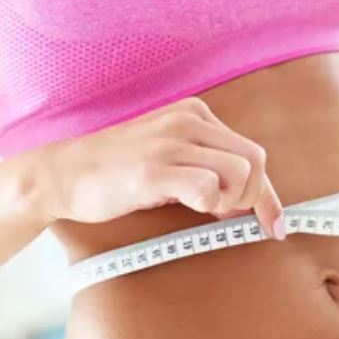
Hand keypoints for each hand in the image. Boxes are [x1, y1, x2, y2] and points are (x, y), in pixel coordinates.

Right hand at [36, 97, 285, 238]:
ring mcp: (170, 143)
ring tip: (201, 208)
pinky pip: (207, 187)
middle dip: (254, 199)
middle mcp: (188, 121)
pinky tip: (187, 206)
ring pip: (239, 173)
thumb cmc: (118, 172)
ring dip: (230, 201)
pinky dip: (207, 204)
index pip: (253, 152)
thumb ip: (207, 168)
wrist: (63, 174)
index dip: (269, 194)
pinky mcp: (152, 169)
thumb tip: (246, 203)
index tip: (274, 224)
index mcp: (195, 115)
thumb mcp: (169, 156)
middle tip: (230, 217)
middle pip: (256, 161)